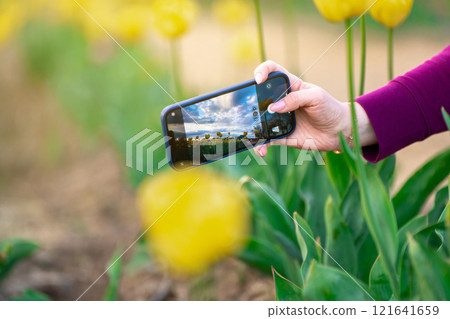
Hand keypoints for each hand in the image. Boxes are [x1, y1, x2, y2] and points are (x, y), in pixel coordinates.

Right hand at [253, 61, 377, 156]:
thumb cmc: (330, 109)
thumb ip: (296, 99)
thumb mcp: (316, 97)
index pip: (273, 71)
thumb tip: (274, 107)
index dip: (263, 71)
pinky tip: (261, 150)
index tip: (258, 79)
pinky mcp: (281, 136)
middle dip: (249, 101)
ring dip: (253, 127)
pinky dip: (261, 145)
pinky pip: (267, 140)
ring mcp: (280, 119)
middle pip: (260, 97)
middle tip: (250, 109)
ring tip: (252, 134)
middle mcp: (282, 102)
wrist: (339, 132)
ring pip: (260, 120)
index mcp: (290, 86)